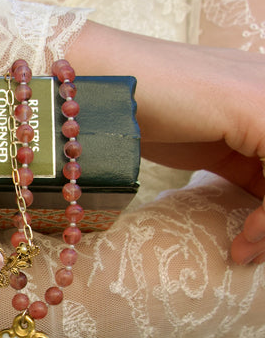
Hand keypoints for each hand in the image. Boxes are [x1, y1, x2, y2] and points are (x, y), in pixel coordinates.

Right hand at [66, 21, 264, 263]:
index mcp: (259, 95)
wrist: (91, 86)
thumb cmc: (127, 112)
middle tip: (246, 251)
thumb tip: (257, 210)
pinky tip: (243, 236)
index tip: (244, 244)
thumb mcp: (198, 143)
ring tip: (242, 248)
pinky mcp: (261, 110)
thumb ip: (236, 159)